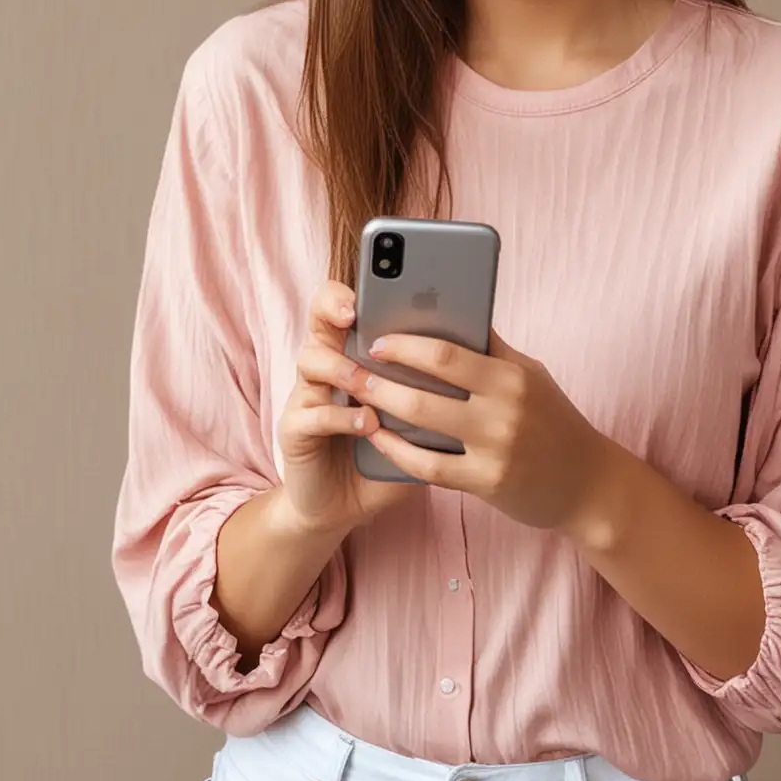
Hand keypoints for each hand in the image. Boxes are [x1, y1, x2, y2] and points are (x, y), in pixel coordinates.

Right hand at [275, 279, 426, 536]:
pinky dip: (343, 417)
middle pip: (319, 319)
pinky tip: (369, 425)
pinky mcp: (295, 430)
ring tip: (368, 382)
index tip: (373, 278)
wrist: (350, 502)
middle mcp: (327, 363)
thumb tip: (485, 342)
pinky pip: (314, 415)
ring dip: (343, 369)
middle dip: (333, 309)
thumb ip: (440, 380)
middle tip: (354, 312)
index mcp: (355, 348)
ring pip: (312, 361)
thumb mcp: (422, 412)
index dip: (353, 286)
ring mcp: (307, 394)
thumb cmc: (393, 451)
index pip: (346, 301)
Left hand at [296, 323, 615, 534]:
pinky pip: (428, 467)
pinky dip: (398, 451)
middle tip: (350, 368)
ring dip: (381, 409)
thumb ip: (490, 349)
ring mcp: (495, 449)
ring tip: (355, 400)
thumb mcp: (529, 374)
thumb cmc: (553, 420)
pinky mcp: (487, 484)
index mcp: (512, 375)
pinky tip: (378, 439)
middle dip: (381, 377)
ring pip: (422, 425)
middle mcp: (505, 409)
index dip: (406, 345)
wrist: (588, 484)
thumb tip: (450, 309)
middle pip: (427, 387)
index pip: (449, 352)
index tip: (377, 340)